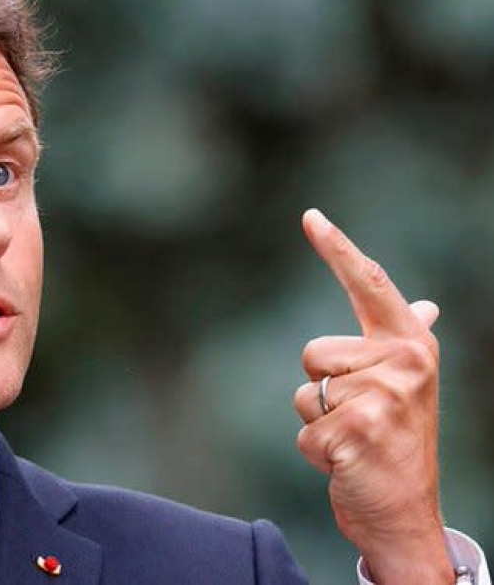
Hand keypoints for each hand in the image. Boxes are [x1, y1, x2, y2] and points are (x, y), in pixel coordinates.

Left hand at [294, 209, 452, 584]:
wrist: (407, 512)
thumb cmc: (400, 442)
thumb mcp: (411, 386)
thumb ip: (408, 341)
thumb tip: (426, 304)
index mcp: (410, 345)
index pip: (369, 284)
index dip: (338, 248)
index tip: (310, 216)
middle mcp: (403, 364)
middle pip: (312, 353)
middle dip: (320, 389)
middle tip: (359, 418)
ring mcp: (382, 400)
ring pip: (302, 394)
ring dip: (316, 423)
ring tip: (355, 440)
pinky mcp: (357, 435)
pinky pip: (303, 433)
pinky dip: (314, 454)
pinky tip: (348, 463)